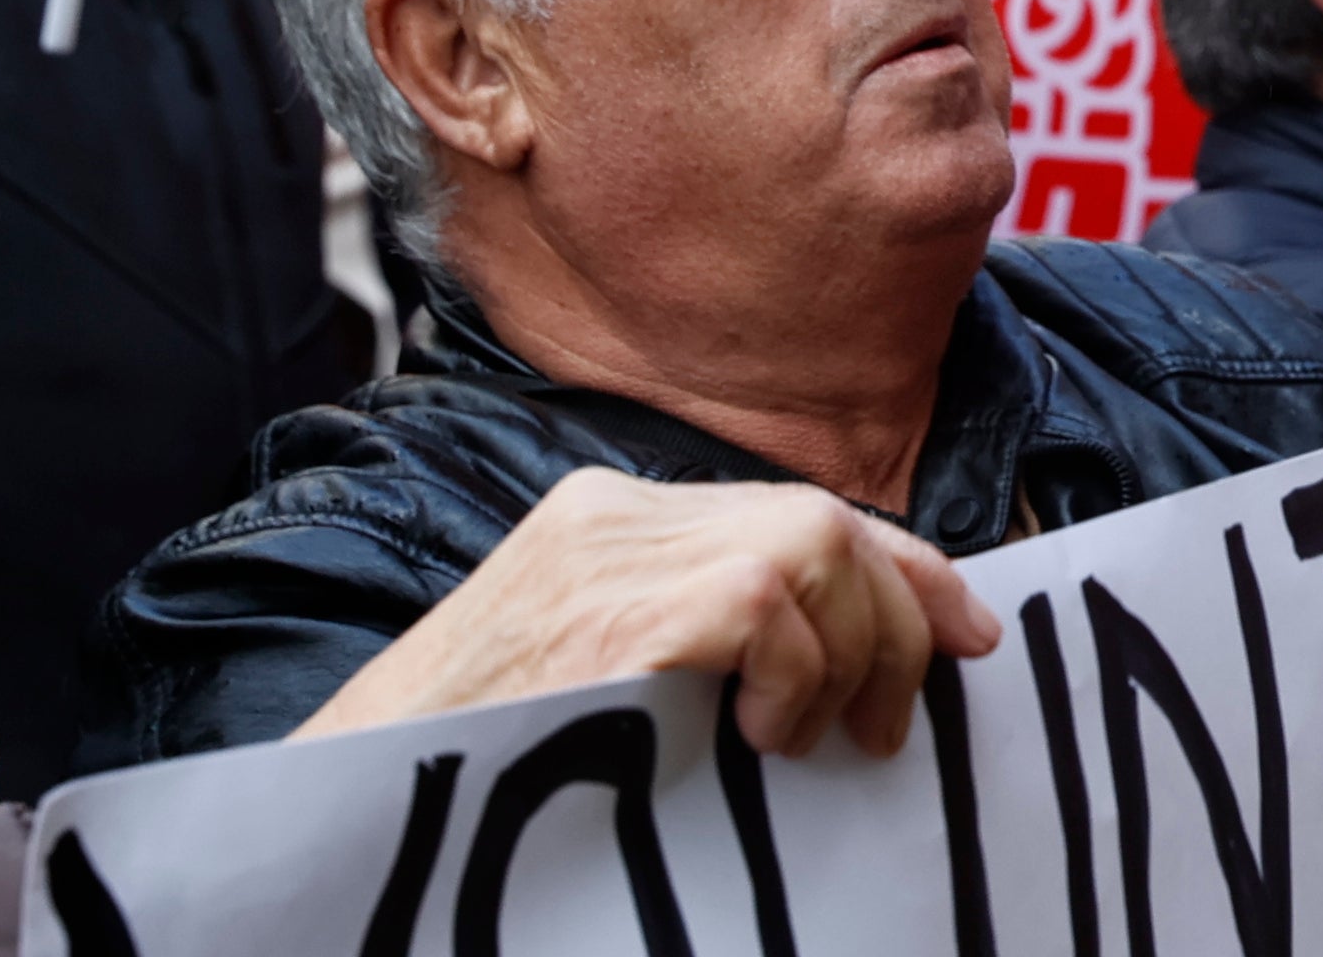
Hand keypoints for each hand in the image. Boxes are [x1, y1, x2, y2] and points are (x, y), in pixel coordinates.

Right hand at [292, 470, 998, 758]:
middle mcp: (613, 517)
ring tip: (820, 738)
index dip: (897, 567)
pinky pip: (768, 604)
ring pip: (814, 544)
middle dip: (900, 610)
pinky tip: (765, 738)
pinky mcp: (615, 611)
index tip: (966, 630)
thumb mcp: (598, 679)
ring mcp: (609, 555)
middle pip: (819, 519)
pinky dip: (799, 674)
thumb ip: (697, 644)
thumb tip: (840, 670)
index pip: (790, 513)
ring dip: (854, 650)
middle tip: (900, 718)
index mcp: (608, 522)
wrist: (356, 809)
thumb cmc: (475, 772)